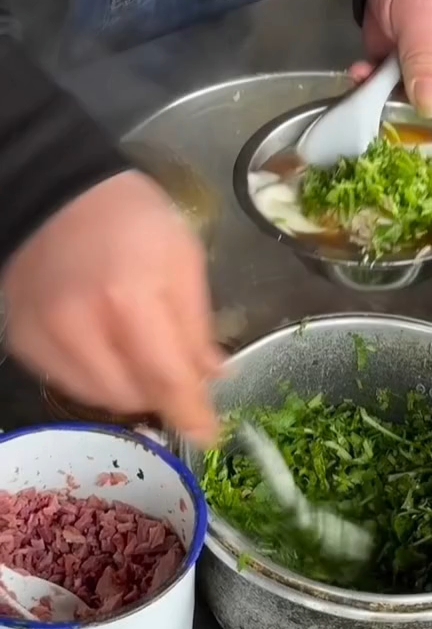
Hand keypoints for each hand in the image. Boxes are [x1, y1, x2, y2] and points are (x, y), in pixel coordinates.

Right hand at [2, 171, 222, 444]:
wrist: (58, 193)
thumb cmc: (133, 219)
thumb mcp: (183, 258)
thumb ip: (196, 324)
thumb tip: (212, 377)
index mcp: (129, 298)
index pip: (165, 377)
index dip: (190, 412)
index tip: (209, 435)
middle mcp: (78, 325)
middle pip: (131, 395)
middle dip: (162, 392)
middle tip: (175, 368)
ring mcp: (43, 335)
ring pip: (99, 397)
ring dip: (130, 387)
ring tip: (139, 350)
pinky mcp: (22, 340)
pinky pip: (67, 383)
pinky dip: (96, 377)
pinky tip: (106, 345)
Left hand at [350, 0, 431, 125]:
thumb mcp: (425, 13)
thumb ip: (426, 59)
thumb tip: (429, 107)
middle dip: (422, 117)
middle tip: (394, 104)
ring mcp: (430, 75)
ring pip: (416, 110)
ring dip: (390, 102)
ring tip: (368, 81)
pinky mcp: (402, 71)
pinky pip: (389, 93)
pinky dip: (372, 87)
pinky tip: (359, 71)